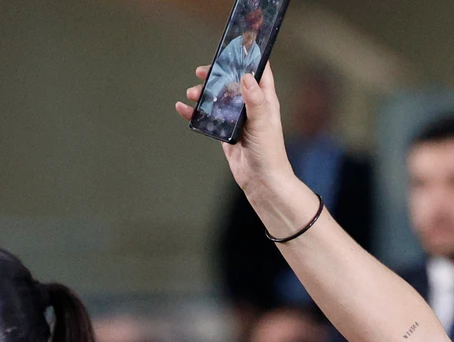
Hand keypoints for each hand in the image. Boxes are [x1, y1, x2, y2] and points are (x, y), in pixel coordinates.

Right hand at [175, 64, 310, 226]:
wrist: (262, 182)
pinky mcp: (226, 133)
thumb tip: (246, 77)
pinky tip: (183, 109)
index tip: (234, 46)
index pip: (259, 71)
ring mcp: (237, 119)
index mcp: (264, 99)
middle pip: (232, 82)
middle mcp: (251, 106)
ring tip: (191, 94)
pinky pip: (209, 117)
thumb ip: (255, 101)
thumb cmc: (269, 154)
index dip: (248, 56)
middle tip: (201, 72)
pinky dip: (195, 112)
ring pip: (218, 98)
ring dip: (204, 93)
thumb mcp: (262, 124)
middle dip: (217, 75)